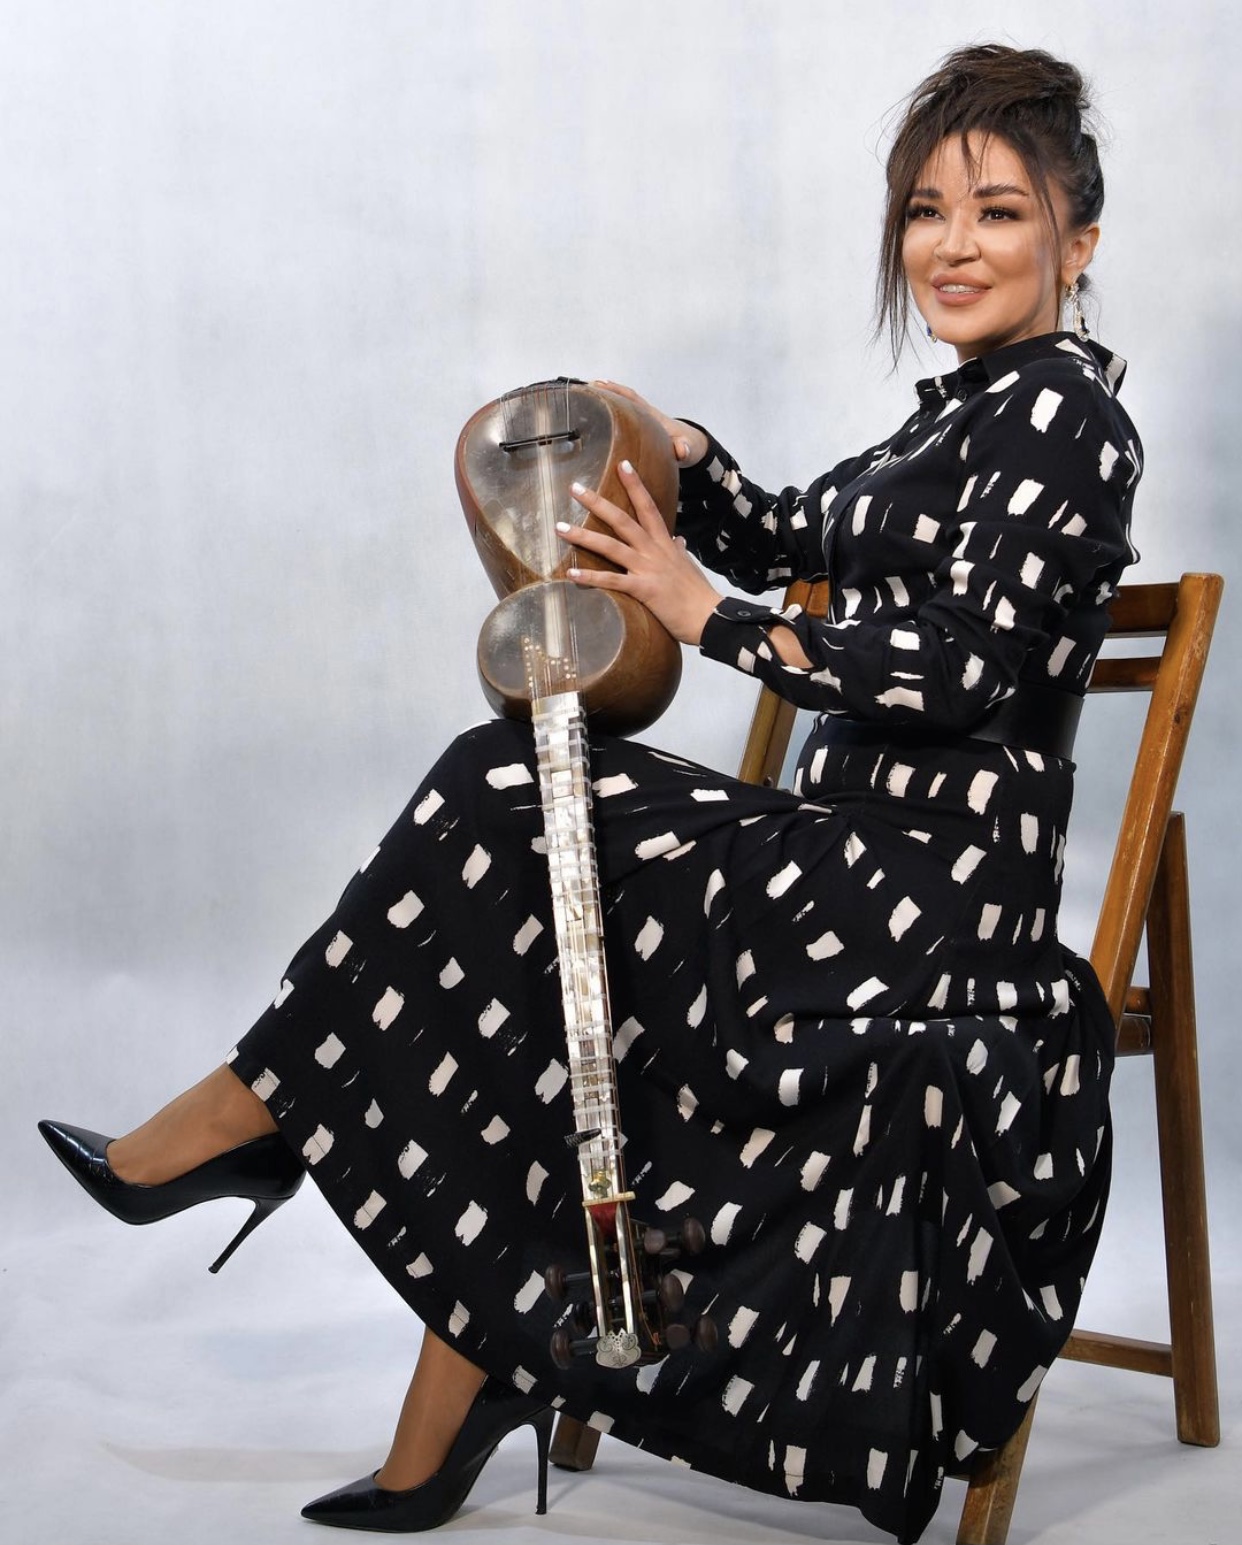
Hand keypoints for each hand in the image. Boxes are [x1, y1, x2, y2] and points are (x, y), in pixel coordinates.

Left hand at [560, 461, 722, 645]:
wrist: (709, 616)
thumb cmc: (698, 594)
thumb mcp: (688, 566)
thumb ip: (680, 550)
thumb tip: (679, 539)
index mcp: (665, 543)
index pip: (648, 506)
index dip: (635, 484)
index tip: (622, 464)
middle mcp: (654, 550)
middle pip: (623, 520)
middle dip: (597, 502)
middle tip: (574, 488)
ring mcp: (648, 569)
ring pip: (611, 546)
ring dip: (583, 536)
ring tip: (559, 527)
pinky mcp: (643, 590)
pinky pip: (612, 581)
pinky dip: (590, 578)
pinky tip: (570, 575)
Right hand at [591, 381, 708, 466]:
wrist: (692, 447)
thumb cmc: (687, 446)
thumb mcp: (686, 450)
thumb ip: (683, 450)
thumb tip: (681, 449)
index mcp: (653, 417)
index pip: (632, 399)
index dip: (616, 392)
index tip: (600, 386)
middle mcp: (646, 415)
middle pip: (623, 397)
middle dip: (606, 390)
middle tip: (585, 388)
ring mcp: (642, 420)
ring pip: (622, 404)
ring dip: (606, 398)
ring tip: (585, 396)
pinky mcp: (640, 427)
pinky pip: (622, 415)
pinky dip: (610, 411)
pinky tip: (596, 416)